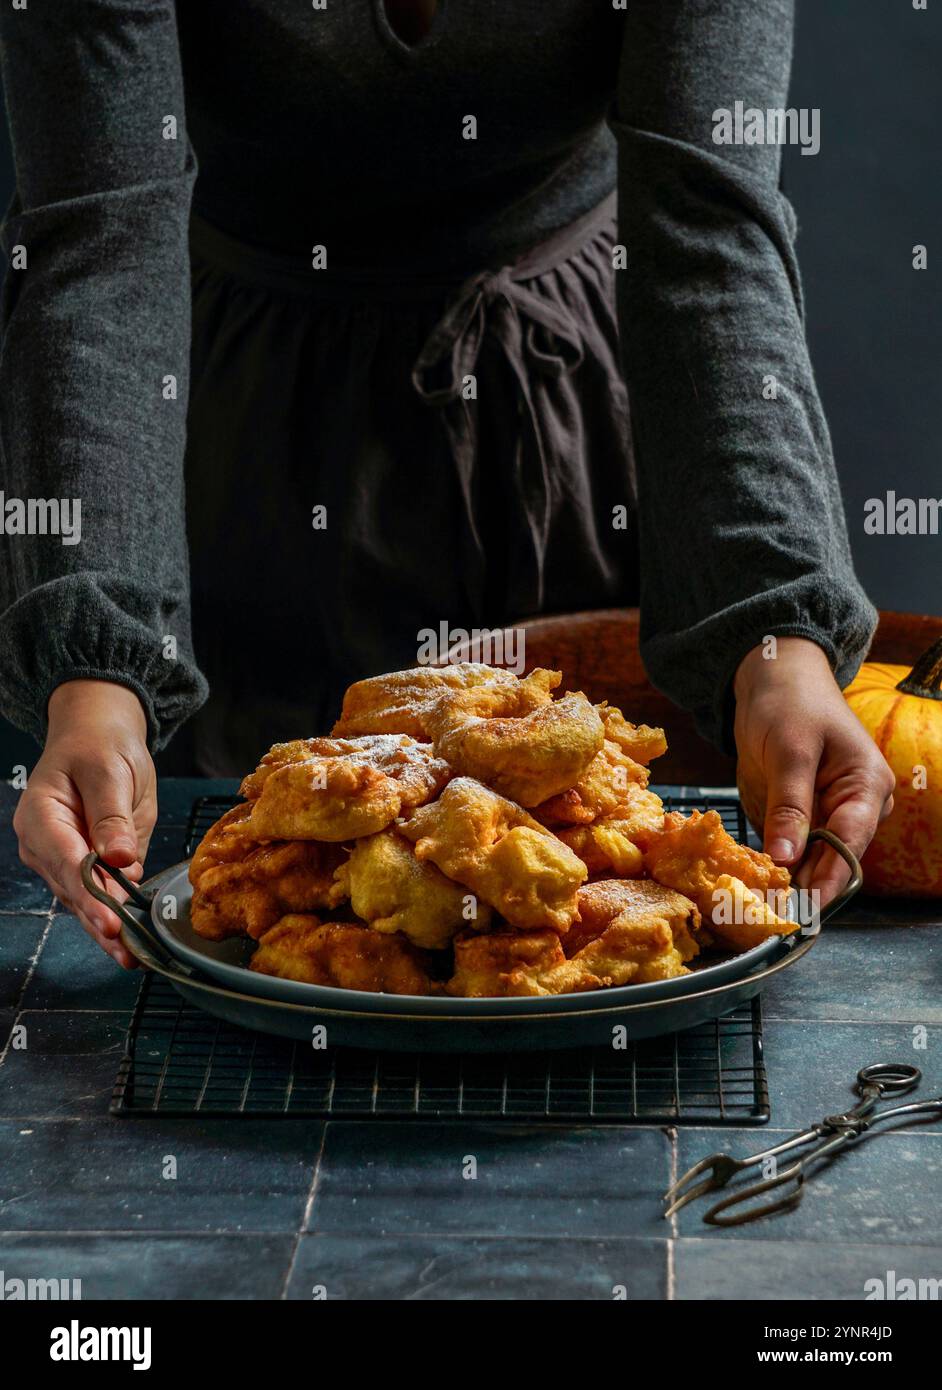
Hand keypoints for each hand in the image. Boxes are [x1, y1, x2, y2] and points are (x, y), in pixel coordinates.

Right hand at [13, 680, 156, 967]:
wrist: (99, 737)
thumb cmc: (99, 747)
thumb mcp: (109, 770)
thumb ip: (112, 815)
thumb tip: (118, 859)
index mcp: (41, 817)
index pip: (65, 862)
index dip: (89, 895)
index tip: (111, 921)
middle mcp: (45, 845)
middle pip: (72, 890)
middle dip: (99, 922)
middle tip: (126, 951)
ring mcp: (63, 860)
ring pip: (83, 902)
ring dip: (107, 930)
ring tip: (132, 958)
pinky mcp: (86, 867)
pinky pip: (98, 897)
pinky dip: (115, 919)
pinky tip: (133, 943)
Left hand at [734, 637, 894, 906]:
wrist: (774, 679)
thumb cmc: (790, 703)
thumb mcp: (789, 750)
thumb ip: (789, 805)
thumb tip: (786, 859)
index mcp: (867, 787)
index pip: (850, 844)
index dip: (828, 880)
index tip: (805, 909)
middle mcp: (854, 808)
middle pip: (832, 860)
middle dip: (804, 888)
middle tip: (771, 916)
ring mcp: (827, 815)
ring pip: (810, 861)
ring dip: (786, 882)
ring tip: (755, 907)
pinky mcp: (799, 818)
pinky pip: (789, 850)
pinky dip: (771, 867)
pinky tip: (749, 885)